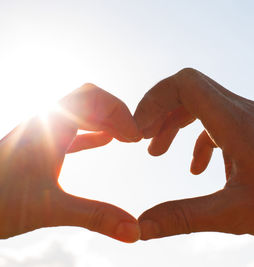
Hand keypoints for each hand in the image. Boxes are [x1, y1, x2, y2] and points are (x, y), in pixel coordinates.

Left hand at [0, 83, 139, 241]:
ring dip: (105, 121)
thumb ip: (96, 218)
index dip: (121, 112)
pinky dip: (92, 132)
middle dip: (116, 113)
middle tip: (134, 136)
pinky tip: (105, 142)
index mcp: (50, 126)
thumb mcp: (51, 210)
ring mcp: (41, 133)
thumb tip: (134, 232)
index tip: (135, 139)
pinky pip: (71, 129)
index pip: (93, 97)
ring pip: (80, 112)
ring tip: (125, 138)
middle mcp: (45, 122)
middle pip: (89, 98)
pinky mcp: (38, 146)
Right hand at [134, 68, 253, 244]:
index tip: (138, 131)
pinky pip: (220, 121)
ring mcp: (253, 117)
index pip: (186, 83)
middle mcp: (243, 110)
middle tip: (142, 142)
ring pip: (204, 104)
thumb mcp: (234, 213)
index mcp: (235, 121)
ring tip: (158, 152)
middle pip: (190, 89)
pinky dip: (201, 139)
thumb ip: (184, 218)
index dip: (155, 100)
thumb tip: (142, 227)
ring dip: (177, 124)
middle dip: (160, 113)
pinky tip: (199, 169)